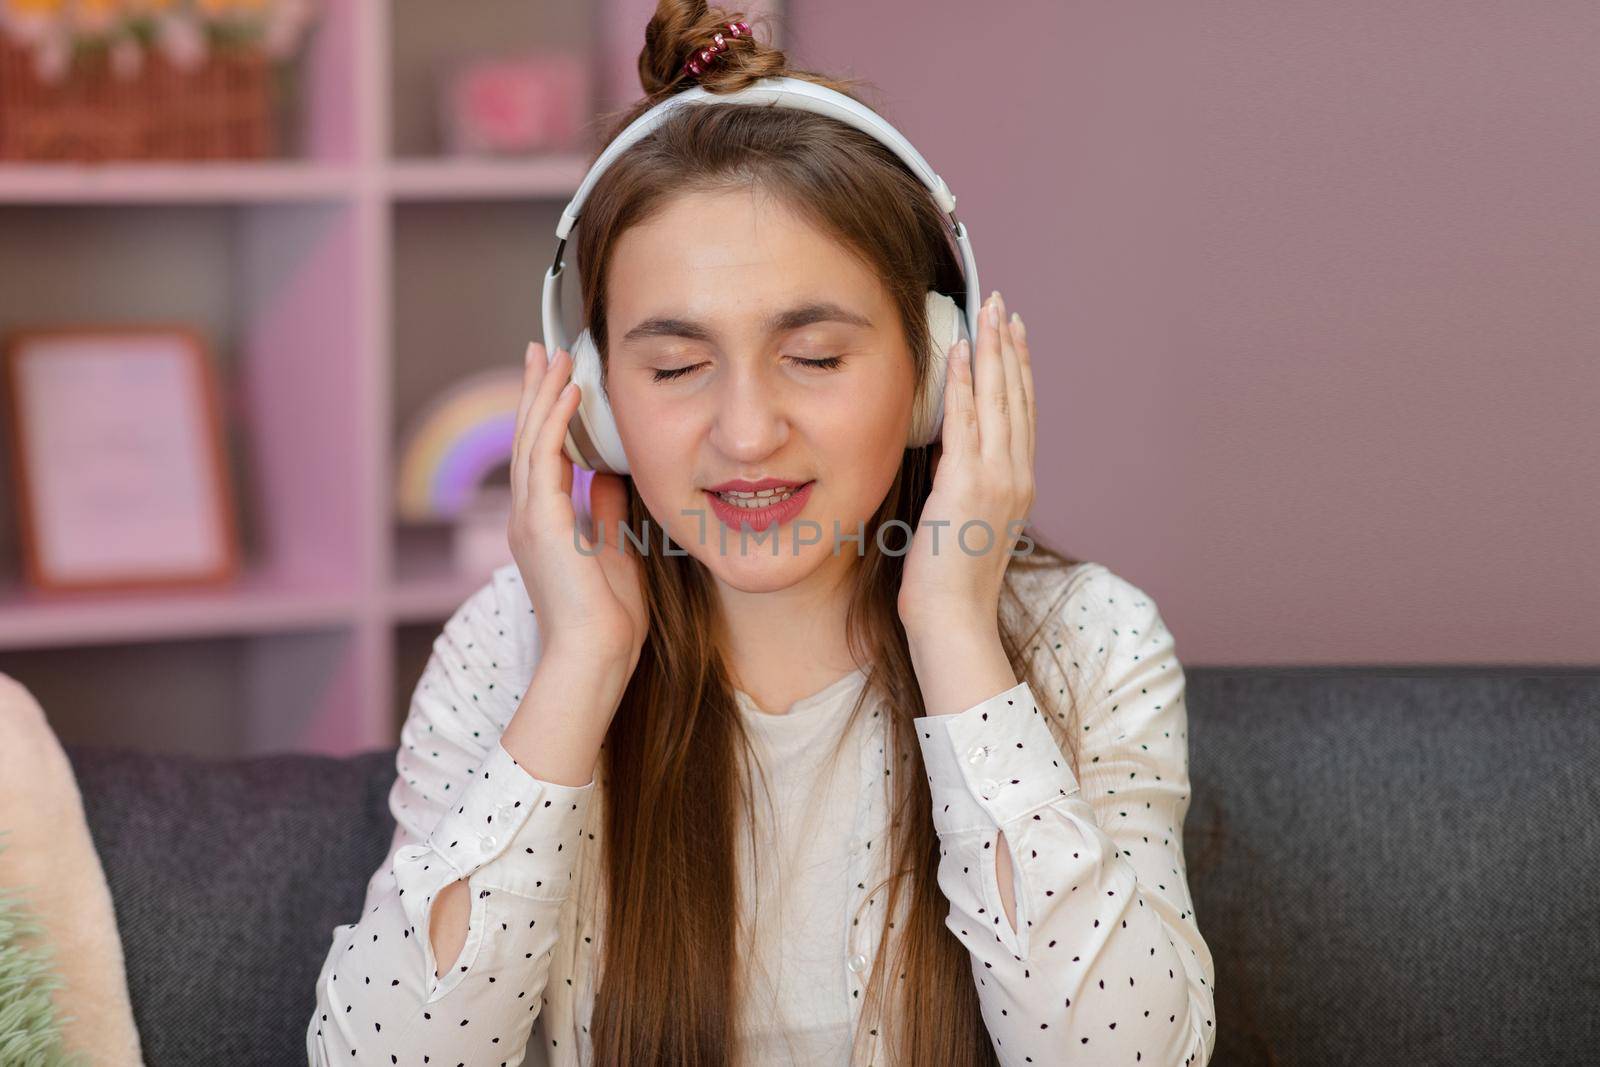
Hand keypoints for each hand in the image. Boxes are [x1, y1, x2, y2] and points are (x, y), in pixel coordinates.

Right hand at [508, 341, 647, 681]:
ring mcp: (530, 519)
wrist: (596, 656)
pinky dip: (556, 421)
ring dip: (545, 395)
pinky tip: (569, 392)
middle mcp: (528, 517)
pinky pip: (544, 459)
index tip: (557, 380)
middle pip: (528, 439)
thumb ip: (606, 513)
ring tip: (556, 357)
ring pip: (532, 441)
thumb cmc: (609, 619)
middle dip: (536, 392)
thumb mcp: (613, 550)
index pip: (542, 456)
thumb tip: (611, 477)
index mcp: (543, 525)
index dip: (547, 415)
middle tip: (541, 350)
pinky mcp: (541, 523)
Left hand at [897, 291, 1034, 635]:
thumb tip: (950, 467)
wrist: (954, 619)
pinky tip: (961, 351)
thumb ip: (966, 491)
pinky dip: (965, 382)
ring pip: (998, 400)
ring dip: (992, 351)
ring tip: (988, 312)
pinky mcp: (968, 484)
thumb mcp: (966, 527)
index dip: (1018, 372)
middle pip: (1017, 397)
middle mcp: (1016, 476)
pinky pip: (967, 420)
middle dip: (1009, 348)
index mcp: (1018, 486)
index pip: (1021, 416)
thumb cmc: (950, 585)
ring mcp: (997, 479)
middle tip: (1003, 307)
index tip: (1012, 337)